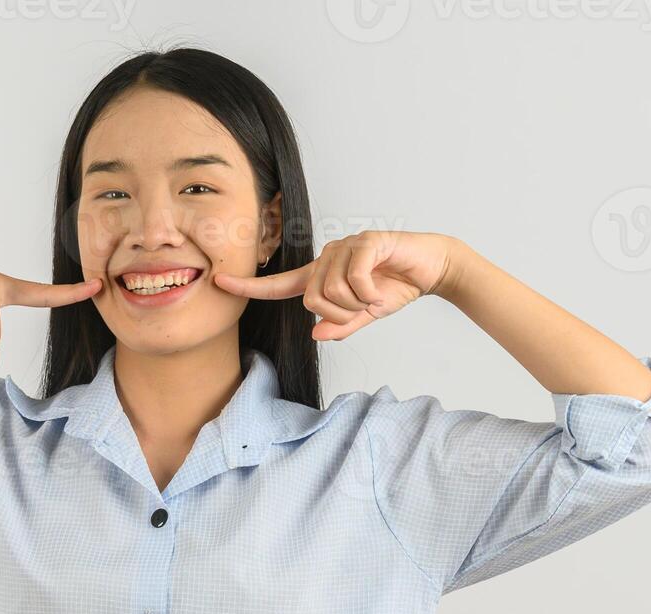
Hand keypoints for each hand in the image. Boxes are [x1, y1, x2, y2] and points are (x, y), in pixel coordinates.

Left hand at [212, 231, 461, 340]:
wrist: (430, 268)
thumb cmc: (394, 287)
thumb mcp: (364, 315)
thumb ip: (340, 326)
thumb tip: (316, 333)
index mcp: (322, 274)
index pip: (279, 284)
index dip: (250, 286)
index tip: (220, 282)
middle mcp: (328, 256)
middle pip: (312, 300)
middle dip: (340, 315)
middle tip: (363, 308)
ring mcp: (346, 246)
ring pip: (331, 292)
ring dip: (358, 304)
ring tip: (376, 294)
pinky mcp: (366, 242)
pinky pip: (353, 279)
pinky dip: (370, 292)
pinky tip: (382, 288)